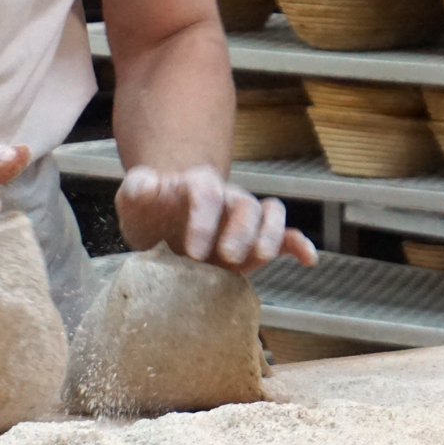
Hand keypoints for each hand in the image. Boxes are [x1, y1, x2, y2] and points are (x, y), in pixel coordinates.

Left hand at [115, 164, 317, 273]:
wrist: (165, 221)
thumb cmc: (151, 212)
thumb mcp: (134, 199)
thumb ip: (138, 189)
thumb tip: (148, 185)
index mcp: (198, 186)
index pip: (207, 193)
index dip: (204, 220)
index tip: (193, 252)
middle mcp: (228, 198)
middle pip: (245, 204)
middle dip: (240, 231)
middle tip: (226, 258)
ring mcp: (245, 219)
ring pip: (270, 214)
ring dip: (270, 235)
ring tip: (260, 257)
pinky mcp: (257, 241)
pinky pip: (286, 236)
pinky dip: (299, 244)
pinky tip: (309, 259)